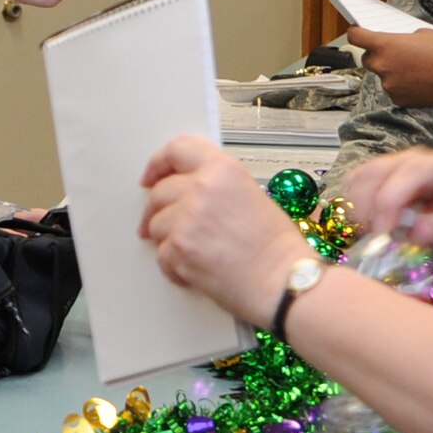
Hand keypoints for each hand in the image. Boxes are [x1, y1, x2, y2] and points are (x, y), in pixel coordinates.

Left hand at [138, 136, 313, 324]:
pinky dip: (174, 266)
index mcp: (222, 170)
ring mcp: (187, 218)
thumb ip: (216, 186)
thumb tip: (188, 193)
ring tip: (195, 252)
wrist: (283, 282)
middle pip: (159, 192)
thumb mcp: (251, 195)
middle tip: (162, 224)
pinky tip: (196, 268)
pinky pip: (161, 255)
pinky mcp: (179, 249)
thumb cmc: (276, 248)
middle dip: (159, 210)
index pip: (177, 151)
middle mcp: (202, 188)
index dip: (158, 164)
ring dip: (168, 239)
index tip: (149, 177)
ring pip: (156, 225)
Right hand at [344, 148, 432, 256]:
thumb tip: (413, 233)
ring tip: (377, 234)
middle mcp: (410, 159)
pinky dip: (356, 207)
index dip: (387, 205)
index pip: (403, 177)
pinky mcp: (378, 176)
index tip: (383, 235)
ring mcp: (392, 165)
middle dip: (369, 210)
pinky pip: (355, 186)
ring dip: (360, 210)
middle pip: (374, 174)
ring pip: (358, 179)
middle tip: (378, 240)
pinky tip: (372, 225)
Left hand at [349, 27, 432, 107]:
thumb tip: (394, 43)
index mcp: (385, 46)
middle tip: (395, 51)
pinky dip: (402, 85)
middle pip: (367, 59)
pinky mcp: (400, 101)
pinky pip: (394, 90)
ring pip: (383, 75)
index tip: (358, 31)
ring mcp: (390, 86)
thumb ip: (401, 39)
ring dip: (392, 70)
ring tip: (415, 67)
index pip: (356, 38)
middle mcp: (383, 67)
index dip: (356, 33)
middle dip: (378, 54)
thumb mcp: (423, 33)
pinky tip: (420, 80)